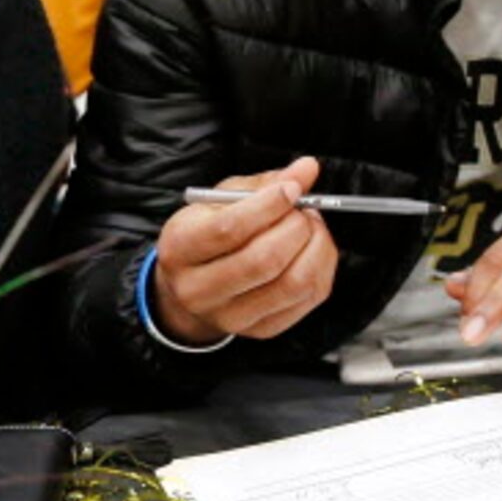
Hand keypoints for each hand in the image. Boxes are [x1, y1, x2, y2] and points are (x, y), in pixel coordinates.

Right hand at [150, 156, 338, 344]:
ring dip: (316, 248)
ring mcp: (231, 316)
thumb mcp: (221, 201)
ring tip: (311, 228)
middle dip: (296, 227)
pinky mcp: (260, 330)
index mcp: (180, 248)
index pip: (229, 229)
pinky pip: (307, 299)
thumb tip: (306, 170)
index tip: (292, 188)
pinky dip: (322, 268)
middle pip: (263, 260)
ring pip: (292, 284)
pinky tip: (314, 251)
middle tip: (303, 210)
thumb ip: (263, 184)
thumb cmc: (207, 236)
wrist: (191, 289)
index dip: (269, 205)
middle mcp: (199, 290)